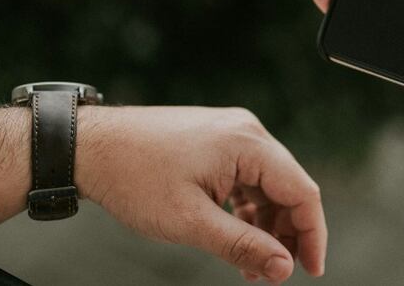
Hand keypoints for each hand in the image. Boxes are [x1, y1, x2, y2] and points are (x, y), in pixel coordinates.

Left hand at [76, 106, 325, 282]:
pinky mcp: (217, 142)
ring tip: (252, 264)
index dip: (312, 234)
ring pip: (268, 186)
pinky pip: (247, 178)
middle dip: (287, 234)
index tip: (310, 271)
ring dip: (266, 226)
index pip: (302, 191)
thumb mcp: (191, 222)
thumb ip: (243, 245)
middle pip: (289, 188)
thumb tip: (283, 268)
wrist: (91, 147)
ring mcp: (232, 135)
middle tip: (275, 273)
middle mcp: (247, 133)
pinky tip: (237, 236)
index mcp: (248, 144)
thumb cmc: (134, 176)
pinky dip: (247, 210)